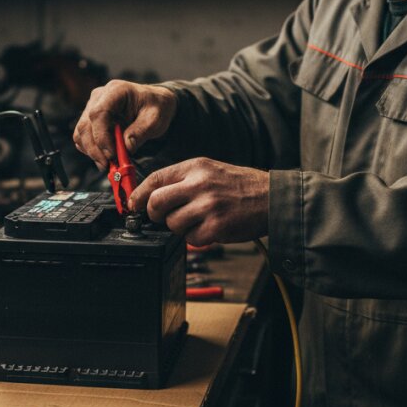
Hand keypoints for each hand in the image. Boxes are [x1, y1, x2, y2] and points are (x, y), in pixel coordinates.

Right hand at [73, 80, 176, 170]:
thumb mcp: (155, 119)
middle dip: (95, 149)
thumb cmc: (156, 107)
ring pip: (81, 133)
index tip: (112, 154)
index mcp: (116, 91)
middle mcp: (99, 97)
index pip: (98, 113)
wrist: (154, 103)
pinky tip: (105, 157)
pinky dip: (91, 150)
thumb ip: (141, 132)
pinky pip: (82, 137)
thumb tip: (126, 147)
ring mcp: (92, 107)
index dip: (101, 136)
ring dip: (92, 152)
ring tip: (109, 163)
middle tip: (109, 165)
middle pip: (85, 125)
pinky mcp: (90, 119)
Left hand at [130, 158, 268, 246]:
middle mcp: (199, 184)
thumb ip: (182, 179)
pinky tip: (208, 229)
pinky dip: (196, 239)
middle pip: (156, 202)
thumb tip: (152, 195)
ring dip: (178, 228)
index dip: (139, 195)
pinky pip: (191, 239)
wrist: (272, 197)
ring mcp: (208, 206)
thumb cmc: (240, 185)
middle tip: (162, 218)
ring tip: (194, 222)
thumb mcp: (210, 170)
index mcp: (195, 167)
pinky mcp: (217, 226)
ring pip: (172, 223)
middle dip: (153, 214)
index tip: (135, 205)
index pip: (155, 179)